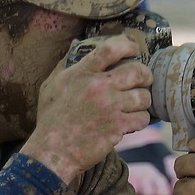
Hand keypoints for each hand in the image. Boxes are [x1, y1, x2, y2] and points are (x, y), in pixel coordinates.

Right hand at [21, 35, 152, 183]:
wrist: (52, 152)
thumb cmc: (50, 120)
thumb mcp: (51, 86)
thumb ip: (64, 64)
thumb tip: (75, 43)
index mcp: (82, 73)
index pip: (112, 48)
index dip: (128, 45)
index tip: (134, 49)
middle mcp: (98, 86)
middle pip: (137, 70)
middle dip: (145, 75)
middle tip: (143, 81)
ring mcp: (110, 107)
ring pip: (144, 96)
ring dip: (143, 101)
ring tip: (136, 105)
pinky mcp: (117, 127)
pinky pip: (142, 118)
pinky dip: (140, 120)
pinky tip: (132, 122)